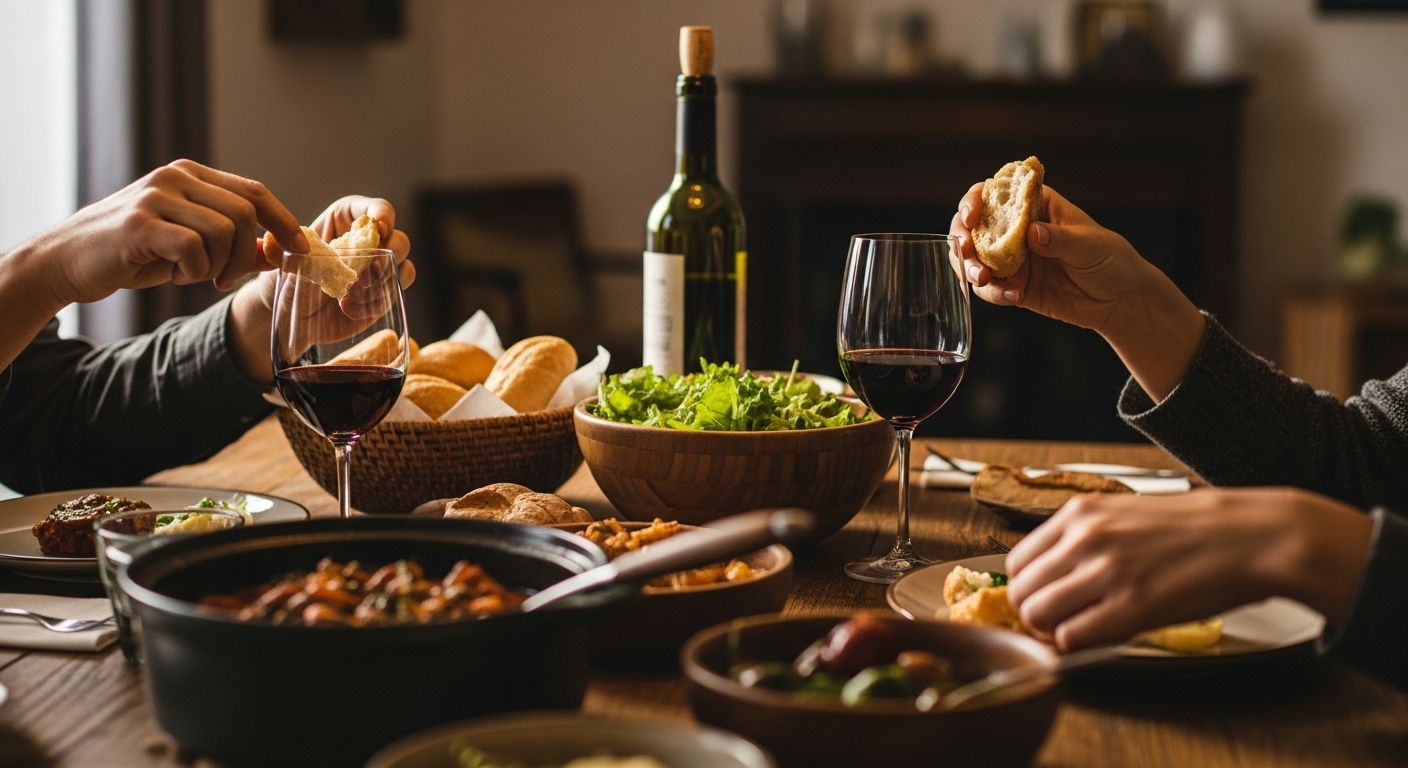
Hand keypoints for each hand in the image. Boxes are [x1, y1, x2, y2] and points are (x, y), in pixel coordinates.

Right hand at [36, 160, 306, 303]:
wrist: (68, 261)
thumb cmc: (134, 254)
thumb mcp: (191, 246)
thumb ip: (233, 245)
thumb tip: (278, 253)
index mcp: (192, 176)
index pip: (255, 192)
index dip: (283, 222)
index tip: (299, 250)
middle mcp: (176, 177)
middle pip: (246, 213)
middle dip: (246, 255)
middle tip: (224, 279)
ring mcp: (156, 196)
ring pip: (224, 232)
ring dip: (216, 266)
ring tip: (189, 274)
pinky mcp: (140, 223)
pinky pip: (194, 249)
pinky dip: (192, 272)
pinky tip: (172, 274)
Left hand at [229, 196, 414, 383]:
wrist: (288, 312)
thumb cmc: (287, 278)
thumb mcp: (289, 260)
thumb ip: (308, 253)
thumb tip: (320, 251)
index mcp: (346, 221)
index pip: (377, 209)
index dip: (383, 215)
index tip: (378, 228)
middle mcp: (369, 243)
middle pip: (400, 240)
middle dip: (389, 255)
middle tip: (368, 271)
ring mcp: (380, 270)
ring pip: (404, 267)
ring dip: (383, 282)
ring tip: (351, 294)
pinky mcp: (383, 295)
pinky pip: (395, 294)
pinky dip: (376, 302)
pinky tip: (348, 308)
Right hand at [950, 184, 1155, 332]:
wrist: (1120, 300)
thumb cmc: (1111, 260)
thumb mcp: (1090, 245)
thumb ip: (1059, 239)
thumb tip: (1032, 233)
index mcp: (1035, 205)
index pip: (995, 194)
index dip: (975, 202)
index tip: (971, 219)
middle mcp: (1017, 229)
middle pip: (973, 227)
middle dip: (963, 241)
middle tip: (969, 258)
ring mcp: (1012, 259)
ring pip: (974, 259)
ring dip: (970, 269)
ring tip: (985, 281)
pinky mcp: (1013, 286)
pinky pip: (989, 289)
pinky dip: (993, 294)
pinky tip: (1014, 297)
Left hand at [1005, 488, 1373, 651]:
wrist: (1251, 537)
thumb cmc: (1195, 529)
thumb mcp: (1125, 514)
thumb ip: (1083, 539)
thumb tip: (1053, 576)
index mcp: (1079, 513)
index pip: (1017, 562)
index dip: (1029, 589)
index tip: (1046, 600)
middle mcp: (1085, 538)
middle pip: (1022, 593)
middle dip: (1036, 615)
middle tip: (1062, 622)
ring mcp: (1106, 571)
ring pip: (1038, 617)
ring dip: (1055, 632)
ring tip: (1083, 629)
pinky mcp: (1131, 605)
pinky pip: (1073, 638)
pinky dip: (1080, 645)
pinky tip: (1104, 635)